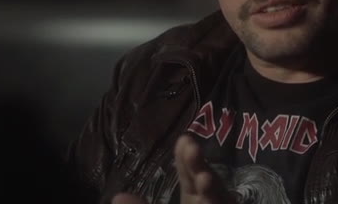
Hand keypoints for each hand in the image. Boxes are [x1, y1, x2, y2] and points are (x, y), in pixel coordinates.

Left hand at [112, 134, 234, 203]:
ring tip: (204, 177)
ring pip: (220, 199)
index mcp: (196, 200)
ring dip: (213, 188)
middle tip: (191, 146)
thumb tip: (117, 196)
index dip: (187, 159)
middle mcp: (210, 203)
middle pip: (208, 184)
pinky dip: (217, 200)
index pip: (191, 176)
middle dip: (199, 166)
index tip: (184, 139)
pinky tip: (210, 190)